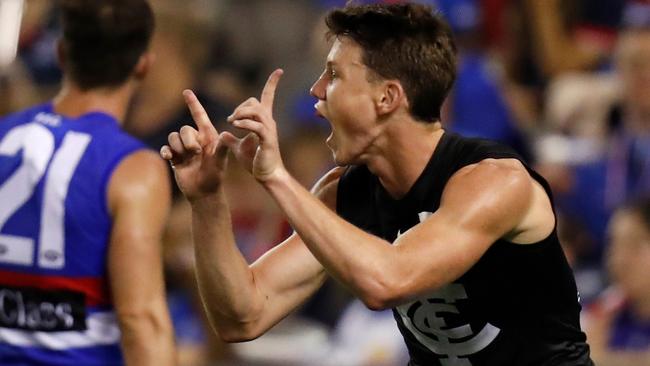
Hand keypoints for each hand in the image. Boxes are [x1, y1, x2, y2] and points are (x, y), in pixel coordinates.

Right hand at [160, 90, 227, 201]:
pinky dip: (166, 152)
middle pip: (184, 129)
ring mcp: (184, 149)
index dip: (193, 104)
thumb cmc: (215, 176)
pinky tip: (170, 158)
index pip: (199, 116)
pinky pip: (165, 148)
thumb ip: (221, 148)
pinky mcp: (175, 157)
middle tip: (196, 152)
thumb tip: (224, 135)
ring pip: (173, 137)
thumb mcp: (220, 162)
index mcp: (208, 136)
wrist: (204, 193)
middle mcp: (195, 140)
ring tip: (186, 158)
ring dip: (178, 147)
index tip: (187, 92)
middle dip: (187, 140)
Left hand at [223, 69, 286, 183]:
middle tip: (231, 120)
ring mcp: (269, 130)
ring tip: (233, 122)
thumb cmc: (256, 162)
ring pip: (257, 110)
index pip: (268, 97)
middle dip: (241, 107)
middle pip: (256, 102)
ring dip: (241, 113)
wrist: (267, 176)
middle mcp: (269, 122)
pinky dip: (244, 123)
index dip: (273, 83)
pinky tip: (235, 126)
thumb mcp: (239, 148)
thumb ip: (231, 140)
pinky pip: (256, 126)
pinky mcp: (267, 140)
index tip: (279, 71)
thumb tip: (223, 134)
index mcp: (263, 122)